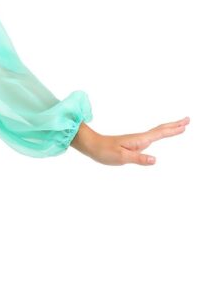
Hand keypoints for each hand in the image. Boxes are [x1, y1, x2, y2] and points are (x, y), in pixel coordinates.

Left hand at [73, 117, 189, 164]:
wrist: (92, 145)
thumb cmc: (105, 152)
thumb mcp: (121, 158)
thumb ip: (138, 159)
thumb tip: (155, 160)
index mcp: (139, 140)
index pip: (160, 133)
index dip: (173, 130)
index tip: (185, 125)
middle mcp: (140, 138)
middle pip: (161, 130)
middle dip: (175, 125)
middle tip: (188, 120)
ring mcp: (136, 140)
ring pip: (157, 132)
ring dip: (169, 129)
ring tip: (179, 126)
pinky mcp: (132, 144)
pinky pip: (150, 137)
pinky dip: (159, 134)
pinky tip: (158, 136)